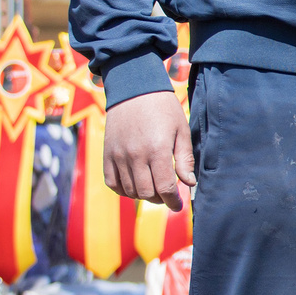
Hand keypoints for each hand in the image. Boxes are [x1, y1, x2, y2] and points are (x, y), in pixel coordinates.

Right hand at [104, 90, 192, 211]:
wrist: (134, 88)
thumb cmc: (163, 108)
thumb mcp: (181, 130)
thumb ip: (185, 159)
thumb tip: (189, 183)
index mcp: (157, 150)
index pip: (165, 188)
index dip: (173, 202)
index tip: (178, 206)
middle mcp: (135, 156)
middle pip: (146, 193)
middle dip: (159, 199)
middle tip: (167, 195)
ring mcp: (118, 156)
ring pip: (130, 191)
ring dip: (143, 195)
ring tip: (153, 189)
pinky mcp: (107, 154)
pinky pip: (112, 182)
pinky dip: (123, 190)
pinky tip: (135, 185)